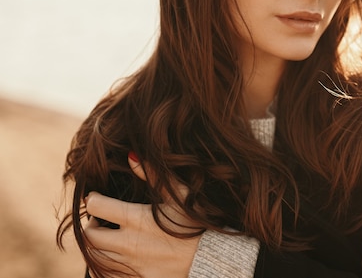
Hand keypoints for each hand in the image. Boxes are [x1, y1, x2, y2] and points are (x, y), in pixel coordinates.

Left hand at [83, 154, 200, 277]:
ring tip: (107, 238)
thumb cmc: (198, 221)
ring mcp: (131, 265)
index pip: (96, 206)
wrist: (213, 257)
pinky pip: (108, 277)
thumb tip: (130, 155)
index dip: (93, 199)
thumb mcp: (180, 194)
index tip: (98, 197)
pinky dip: (105, 267)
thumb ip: (154, 175)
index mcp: (136, 219)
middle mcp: (128, 244)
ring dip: (96, 246)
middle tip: (100, 219)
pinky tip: (117, 258)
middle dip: (91, 224)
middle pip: (89, 235)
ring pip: (95, 258)